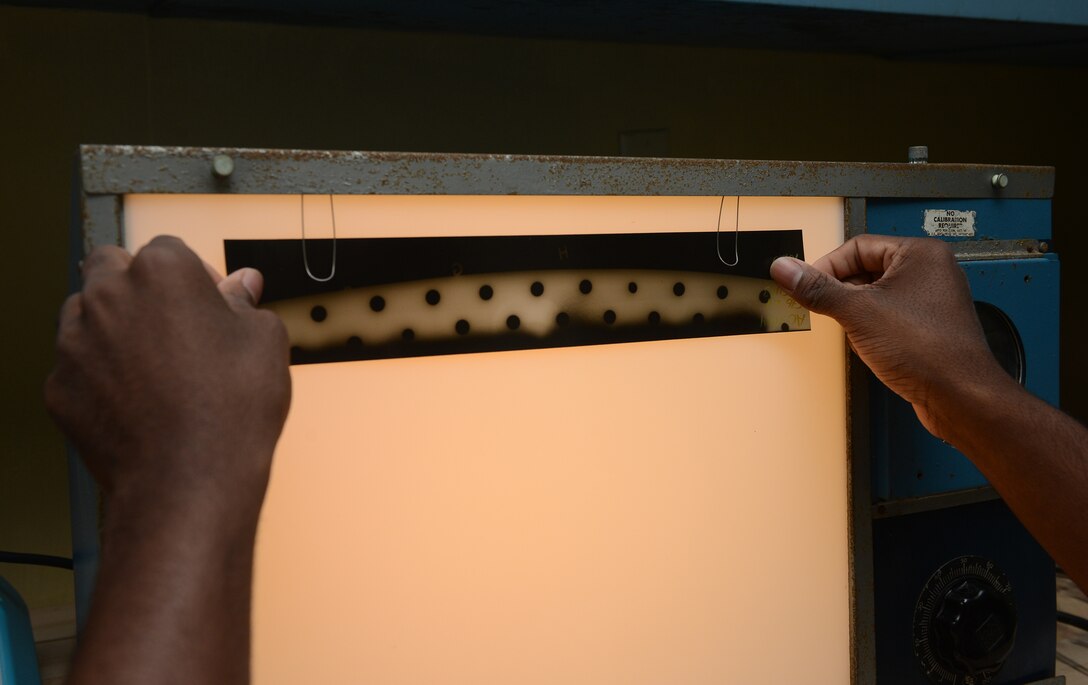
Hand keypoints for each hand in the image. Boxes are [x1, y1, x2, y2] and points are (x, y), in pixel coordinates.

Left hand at [45, 236, 290, 519]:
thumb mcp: (264, 342)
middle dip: (139, 287)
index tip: (213, 305)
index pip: (170, 250)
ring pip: (86, 314)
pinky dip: (100, 375)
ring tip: (154, 365)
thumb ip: (246, 303)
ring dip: (114, 326)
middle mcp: (108, 296)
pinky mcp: (60, 387)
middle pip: (112, 268)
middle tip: (175, 325)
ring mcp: (75, 342)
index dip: (196, 277)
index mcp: (161, 271)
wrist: (188, 481)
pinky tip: (137, 401)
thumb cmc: (230, 409)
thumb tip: (242, 287)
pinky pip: (77, 367)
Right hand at [770, 235, 1008, 438]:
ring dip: (856, 311)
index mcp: (920, 254)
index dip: (827, 266)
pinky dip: (872, 326)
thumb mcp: (858, 313)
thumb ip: (818, 289)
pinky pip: (890, 314)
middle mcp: (931, 271)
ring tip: (853, 329)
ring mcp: (932, 299)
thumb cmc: (929, 350)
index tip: (807, 285)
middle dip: (842, 291)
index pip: (858, 246)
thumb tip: (787, 269)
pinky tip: (869, 344)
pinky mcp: (929, 325)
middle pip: (867, 269)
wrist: (960, 395)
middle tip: (825, 307)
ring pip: (877, 294)